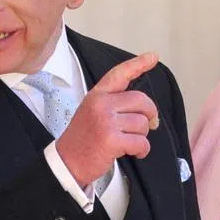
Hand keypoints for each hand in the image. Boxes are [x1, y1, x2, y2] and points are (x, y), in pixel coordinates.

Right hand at [56, 51, 160, 186]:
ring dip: (142, 136)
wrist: (67, 162)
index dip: (138, 65)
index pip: (120, 74)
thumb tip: (144, 108)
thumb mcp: (92, 112)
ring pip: (142, 123)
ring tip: (131, 142)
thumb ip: (113, 104)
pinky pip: (141, 142)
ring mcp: (106, 121)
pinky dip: (142, 150)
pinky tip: (135, 153)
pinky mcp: (111, 140)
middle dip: (150, 114)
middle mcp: (101, 104)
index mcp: (97, 95)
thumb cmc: (82, 139)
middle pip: (141, 100)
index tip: (153, 57)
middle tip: (151, 124)